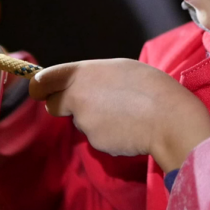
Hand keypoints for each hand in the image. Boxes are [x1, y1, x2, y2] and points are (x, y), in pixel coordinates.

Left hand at [29, 59, 209, 170]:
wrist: (169, 118)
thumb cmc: (150, 86)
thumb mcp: (119, 68)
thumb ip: (92, 76)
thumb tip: (81, 86)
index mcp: (81, 73)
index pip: (41, 81)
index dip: (40, 87)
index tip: (41, 90)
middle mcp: (77, 97)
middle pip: (53, 105)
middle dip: (66, 105)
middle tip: (91, 102)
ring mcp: (85, 122)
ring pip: (81, 121)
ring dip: (95, 118)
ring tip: (125, 111)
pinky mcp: (96, 142)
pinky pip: (97, 136)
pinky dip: (109, 133)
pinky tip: (128, 126)